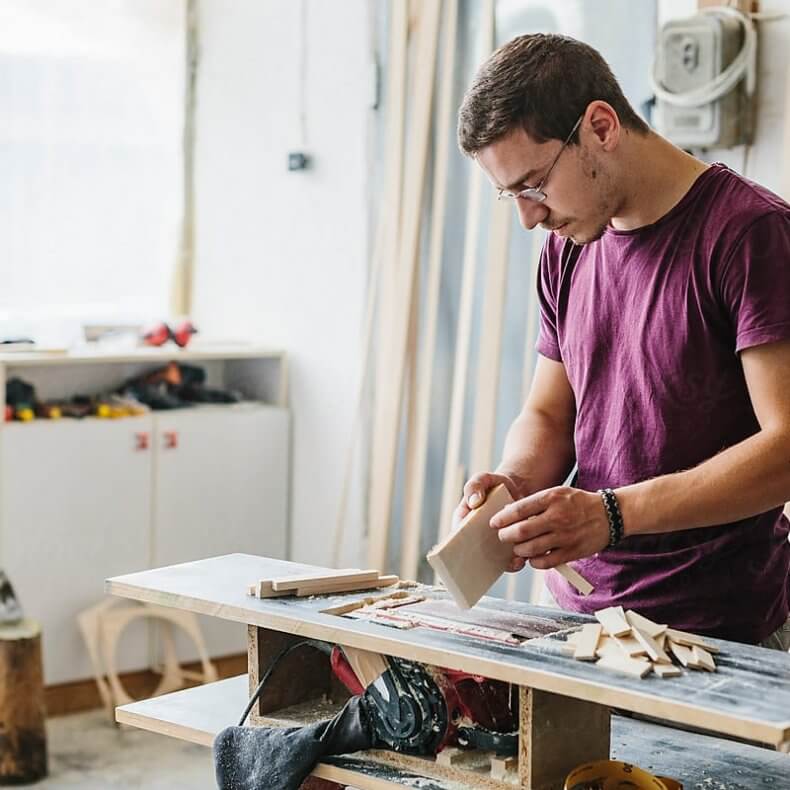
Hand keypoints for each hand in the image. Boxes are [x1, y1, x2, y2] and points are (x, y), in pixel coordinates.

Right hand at [452, 471, 528, 572]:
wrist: (517, 487)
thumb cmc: (494, 484)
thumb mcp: (482, 480)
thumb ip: (474, 487)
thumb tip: (474, 502)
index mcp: (465, 522)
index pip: (457, 537)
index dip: (458, 546)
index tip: (466, 550)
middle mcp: (477, 537)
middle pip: (475, 555)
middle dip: (482, 561)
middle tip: (491, 562)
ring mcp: (494, 544)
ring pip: (495, 561)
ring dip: (504, 564)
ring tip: (514, 560)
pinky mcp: (511, 547)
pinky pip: (511, 560)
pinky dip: (517, 562)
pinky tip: (523, 559)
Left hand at [489, 486, 609, 568]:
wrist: (610, 514)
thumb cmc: (578, 503)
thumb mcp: (557, 493)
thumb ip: (536, 503)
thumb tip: (509, 514)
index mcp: (551, 498)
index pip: (519, 509)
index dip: (502, 518)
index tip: (495, 523)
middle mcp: (557, 517)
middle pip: (521, 531)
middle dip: (506, 536)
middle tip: (502, 536)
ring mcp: (565, 536)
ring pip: (531, 548)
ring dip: (518, 550)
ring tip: (517, 547)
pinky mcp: (572, 552)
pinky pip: (545, 562)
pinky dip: (534, 562)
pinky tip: (532, 557)